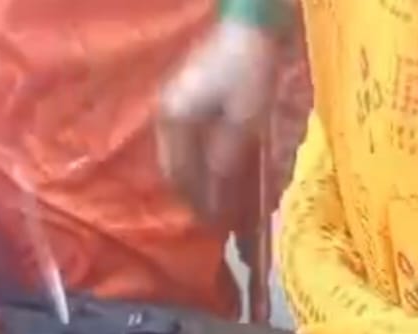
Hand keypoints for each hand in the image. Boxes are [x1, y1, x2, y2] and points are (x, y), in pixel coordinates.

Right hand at [158, 20, 278, 222]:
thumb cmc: (247, 70)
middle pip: (176, 169)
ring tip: (217, 199)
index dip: (199, 203)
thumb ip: (226, 160)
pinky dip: (200, 160)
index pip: (182, 176)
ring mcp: (174, 105)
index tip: (216, 226)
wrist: (250, 22)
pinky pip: (188, 141)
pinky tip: (216, 171)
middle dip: (196, 195)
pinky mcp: (188, 98)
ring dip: (198, 179)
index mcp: (175, 122)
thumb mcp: (242, 120)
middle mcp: (167, 116)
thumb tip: (217, 196)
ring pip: (181, 156)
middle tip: (216, 219)